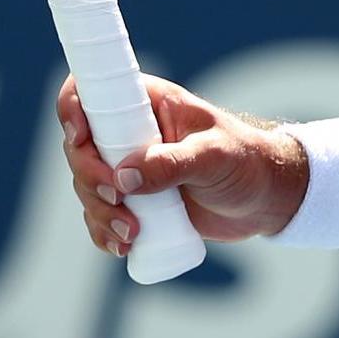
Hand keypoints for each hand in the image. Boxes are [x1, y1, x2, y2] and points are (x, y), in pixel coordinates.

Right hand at [57, 74, 308, 254]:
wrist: (264, 199)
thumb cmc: (246, 161)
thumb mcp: (214, 156)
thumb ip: (172, 163)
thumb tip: (123, 176)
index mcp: (147, 103)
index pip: (92, 91)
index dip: (73, 109)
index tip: (80, 139)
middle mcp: (130, 133)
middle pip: (80, 148)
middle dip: (90, 178)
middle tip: (118, 198)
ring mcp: (129, 168)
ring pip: (87, 187)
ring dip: (99, 212)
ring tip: (132, 232)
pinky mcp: (134, 201)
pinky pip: (101, 216)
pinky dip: (104, 232)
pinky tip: (124, 245)